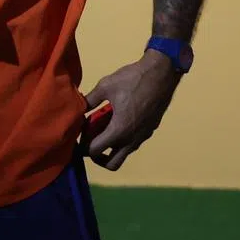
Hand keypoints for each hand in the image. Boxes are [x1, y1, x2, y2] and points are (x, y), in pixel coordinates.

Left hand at [82, 50, 180, 171]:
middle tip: (90, 142)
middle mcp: (131, 140)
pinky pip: (133, 143)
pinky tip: (117, 119)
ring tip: (102, 128)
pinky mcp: (149, 130)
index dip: (83, 145)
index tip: (80, 134)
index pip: (95, 151)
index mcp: (118, 131)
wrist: (160, 75)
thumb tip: (79, 107)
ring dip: (111, 148)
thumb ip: (90, 100)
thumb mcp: (105, 86)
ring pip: (124, 153)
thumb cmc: (131, 80)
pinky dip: (122, 139)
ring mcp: (142, 137)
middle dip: (98, 157)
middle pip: (112, 164)